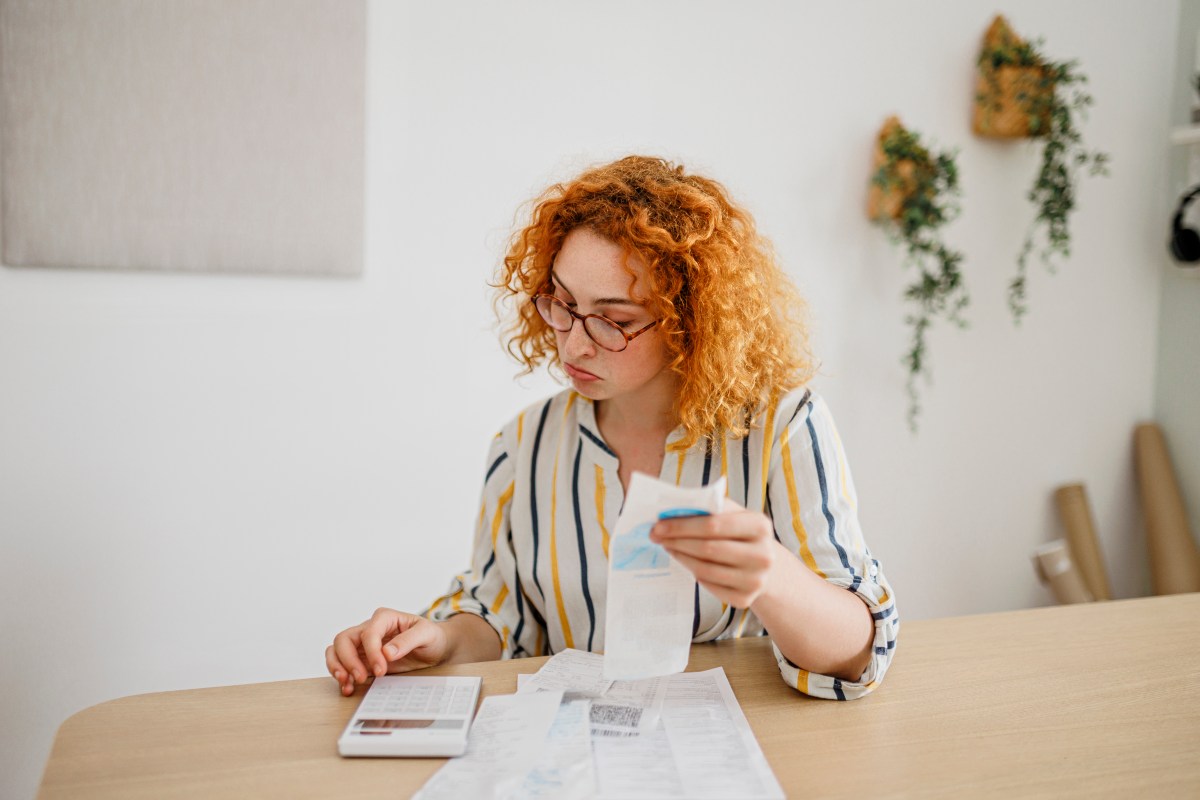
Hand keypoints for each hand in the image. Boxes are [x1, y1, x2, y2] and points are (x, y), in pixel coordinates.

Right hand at [325, 608, 448, 695]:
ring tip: (347, 683)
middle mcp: (370, 629)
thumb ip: (408, 640)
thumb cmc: (431, 637)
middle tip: (361, 677)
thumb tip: (387, 652)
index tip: (382, 669)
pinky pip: (342, 664)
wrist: (435, 648)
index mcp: (385, 618)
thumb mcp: (427, 634)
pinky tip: (348, 687)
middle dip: (348, 660)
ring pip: (336, 650)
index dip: (372, 652)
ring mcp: (364, 645)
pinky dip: (340, 675)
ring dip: (337, 667)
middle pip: (344, 639)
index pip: (368, 632)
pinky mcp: (363, 660)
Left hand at [649, 499, 776, 607]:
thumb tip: (672, 508)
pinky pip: (708, 585)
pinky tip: (685, 560)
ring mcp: (755, 581)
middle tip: (655, 536)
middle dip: (676, 541)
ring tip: (668, 546)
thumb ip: (709, 507)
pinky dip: (693, 572)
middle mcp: (763, 555)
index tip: (658, 524)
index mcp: (760, 526)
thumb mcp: (734, 514)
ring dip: (680, 556)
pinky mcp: (744, 600)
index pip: (713, 525)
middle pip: (707, 548)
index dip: (682, 525)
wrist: (765, 565)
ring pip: (705, 569)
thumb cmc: (741, 534)